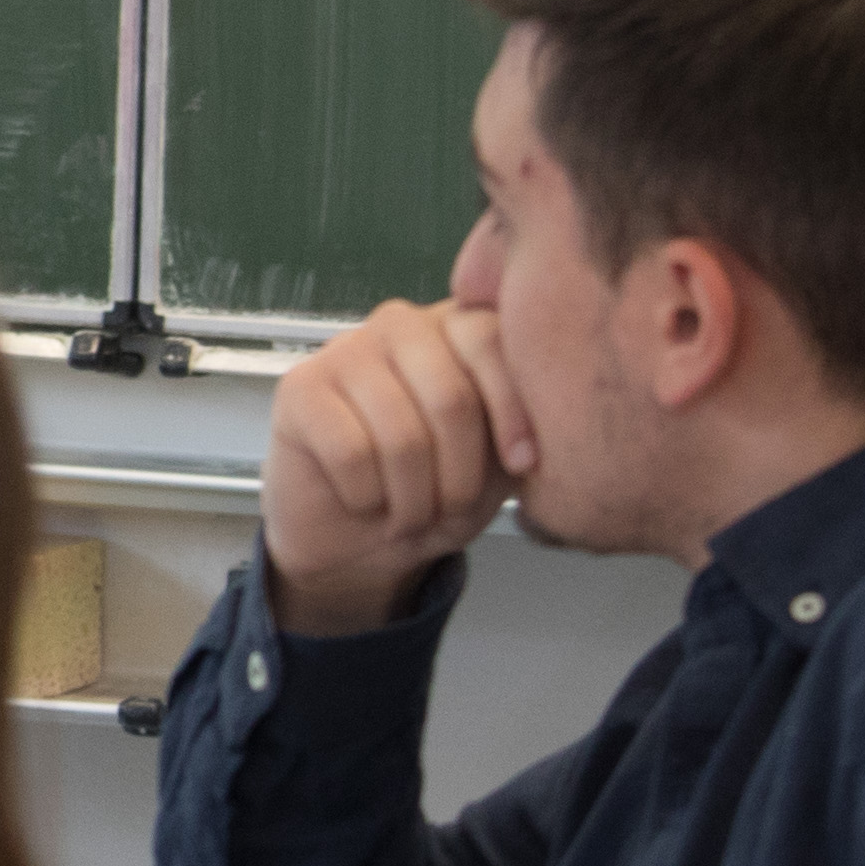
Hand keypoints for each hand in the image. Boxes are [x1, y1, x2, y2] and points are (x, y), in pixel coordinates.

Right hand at [258, 297, 532, 628]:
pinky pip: (350, 453)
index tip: (523, 464)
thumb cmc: (435, 491)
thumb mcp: (498, 461)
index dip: (513, 408)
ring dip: (414, 499)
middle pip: (449, 395)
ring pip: (401, 435)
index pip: (491, 338)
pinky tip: (365, 499)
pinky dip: (367, 497)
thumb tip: (565, 411)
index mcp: (455, 328)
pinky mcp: (299, 388)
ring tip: (410, 514)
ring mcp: (344, 350)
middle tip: (450, 508)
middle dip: (458, 476)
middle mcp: (400, 325)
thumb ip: (526, 424)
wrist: (359, 540)